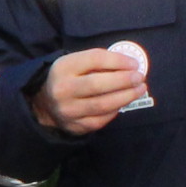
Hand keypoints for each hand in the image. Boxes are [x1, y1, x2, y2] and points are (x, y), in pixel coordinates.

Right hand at [29, 42, 149, 134]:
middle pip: (98, 84)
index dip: (118, 61)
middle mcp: (63, 89)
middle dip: (124, 80)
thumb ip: (99, 62)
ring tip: (139, 89)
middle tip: (140, 78)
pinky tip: (123, 103)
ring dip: (126, 97)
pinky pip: (101, 120)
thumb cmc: (69, 78)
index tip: (134, 64)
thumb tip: (130, 66)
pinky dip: (115, 110)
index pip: (94, 60)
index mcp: (63, 68)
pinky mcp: (75, 126)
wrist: (45, 104)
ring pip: (102, 104)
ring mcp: (68, 110)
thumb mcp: (76, 63)